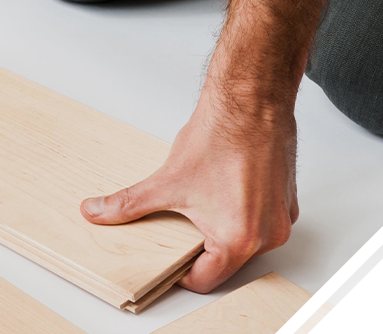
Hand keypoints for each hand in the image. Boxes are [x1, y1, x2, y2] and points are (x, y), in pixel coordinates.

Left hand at [80, 85, 298, 292]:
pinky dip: (241, 214)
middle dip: (198, 249)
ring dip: (220, 230)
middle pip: (225, 262)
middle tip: (177, 229)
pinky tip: (221, 192)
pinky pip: (261, 221)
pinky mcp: (286, 201)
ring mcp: (280, 218)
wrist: (251, 103)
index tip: (164, 260)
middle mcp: (267, 236)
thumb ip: (128, 203)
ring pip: (244, 241)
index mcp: (239, 240)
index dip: (178, 272)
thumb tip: (96, 212)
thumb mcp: (166, 181)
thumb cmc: (220, 138)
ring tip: (199, 206)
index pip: (204, 280)